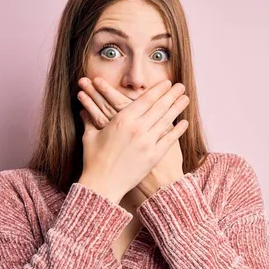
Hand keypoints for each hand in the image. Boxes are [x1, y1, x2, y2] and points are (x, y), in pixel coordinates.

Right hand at [77, 76, 187, 198]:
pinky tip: (184, 122)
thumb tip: (82, 110)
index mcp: (122, 120)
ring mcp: (147, 142)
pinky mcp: (154, 156)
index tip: (166, 83)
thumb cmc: (93, 161)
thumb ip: (89, 121)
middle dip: (171, 95)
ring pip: (166, 121)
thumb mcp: (90, 137)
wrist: (102, 185)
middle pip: (159, 107)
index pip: (145, 100)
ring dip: (178, 108)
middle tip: (181, 86)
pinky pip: (169, 140)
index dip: (157, 90)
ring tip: (186, 98)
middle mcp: (137, 129)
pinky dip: (178, 130)